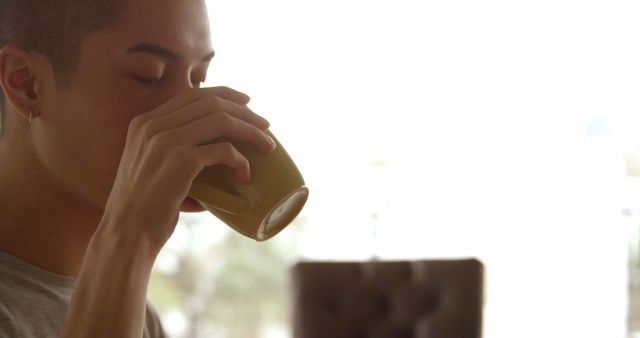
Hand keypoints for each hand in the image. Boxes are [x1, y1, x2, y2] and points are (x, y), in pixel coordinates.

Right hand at [98, 86, 275, 251]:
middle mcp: (153, 124)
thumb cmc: (144, 209)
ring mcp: (166, 139)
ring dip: (250, 131)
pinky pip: (224, 150)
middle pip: (210, 102)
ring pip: (221, 120)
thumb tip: (220, 157)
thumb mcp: (153, 169)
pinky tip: (246, 175)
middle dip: (244, 111)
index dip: (224, 94)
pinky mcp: (181, 160)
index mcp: (144, 123)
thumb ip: (177, 154)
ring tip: (268, 146)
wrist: (126, 233)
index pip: (191, 95)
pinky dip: (241, 161)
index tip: (246, 103)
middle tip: (266, 125)